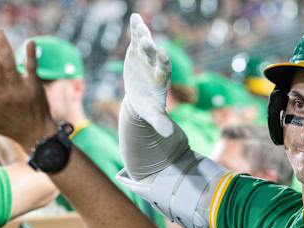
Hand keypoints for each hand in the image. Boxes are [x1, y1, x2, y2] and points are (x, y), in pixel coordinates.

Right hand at [122, 13, 173, 136]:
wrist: (141, 98)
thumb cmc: (149, 108)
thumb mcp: (154, 116)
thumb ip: (161, 122)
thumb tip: (168, 134)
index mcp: (160, 78)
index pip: (163, 68)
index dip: (163, 61)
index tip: (163, 54)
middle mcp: (154, 65)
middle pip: (153, 54)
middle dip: (149, 48)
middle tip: (146, 40)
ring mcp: (146, 57)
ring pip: (145, 43)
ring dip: (142, 34)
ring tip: (138, 23)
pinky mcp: (136, 52)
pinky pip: (136, 39)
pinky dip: (135, 29)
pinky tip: (134, 17)